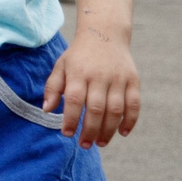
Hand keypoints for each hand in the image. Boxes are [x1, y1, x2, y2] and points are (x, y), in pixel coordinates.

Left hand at [44, 26, 140, 146]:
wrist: (104, 35)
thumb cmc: (78, 56)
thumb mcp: (60, 66)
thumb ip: (53, 87)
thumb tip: (47, 110)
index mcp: (78, 73)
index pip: (74, 100)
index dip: (71, 119)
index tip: (67, 134)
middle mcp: (99, 77)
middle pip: (96, 108)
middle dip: (90, 130)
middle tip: (85, 145)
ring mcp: (118, 79)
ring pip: (116, 110)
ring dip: (108, 130)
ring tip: (100, 143)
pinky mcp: (133, 81)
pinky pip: (134, 104)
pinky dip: (130, 121)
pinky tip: (122, 133)